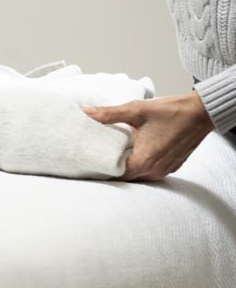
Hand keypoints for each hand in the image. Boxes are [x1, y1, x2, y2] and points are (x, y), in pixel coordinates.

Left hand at [82, 92, 214, 180]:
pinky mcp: (172, 165)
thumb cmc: (171, 111)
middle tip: (96, 158)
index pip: (116, 175)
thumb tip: (86, 112)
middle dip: (112, 169)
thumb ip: (109, 114)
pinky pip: (151, 171)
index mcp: (145, 161)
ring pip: (139, 176)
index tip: (89, 161)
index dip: (101, 169)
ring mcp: (165, 170)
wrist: (201, 112)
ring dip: (127, 168)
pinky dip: (141, 165)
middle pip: (127, 177)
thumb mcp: (136, 110)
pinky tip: (132, 153)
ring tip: (111, 156)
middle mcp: (155, 171)